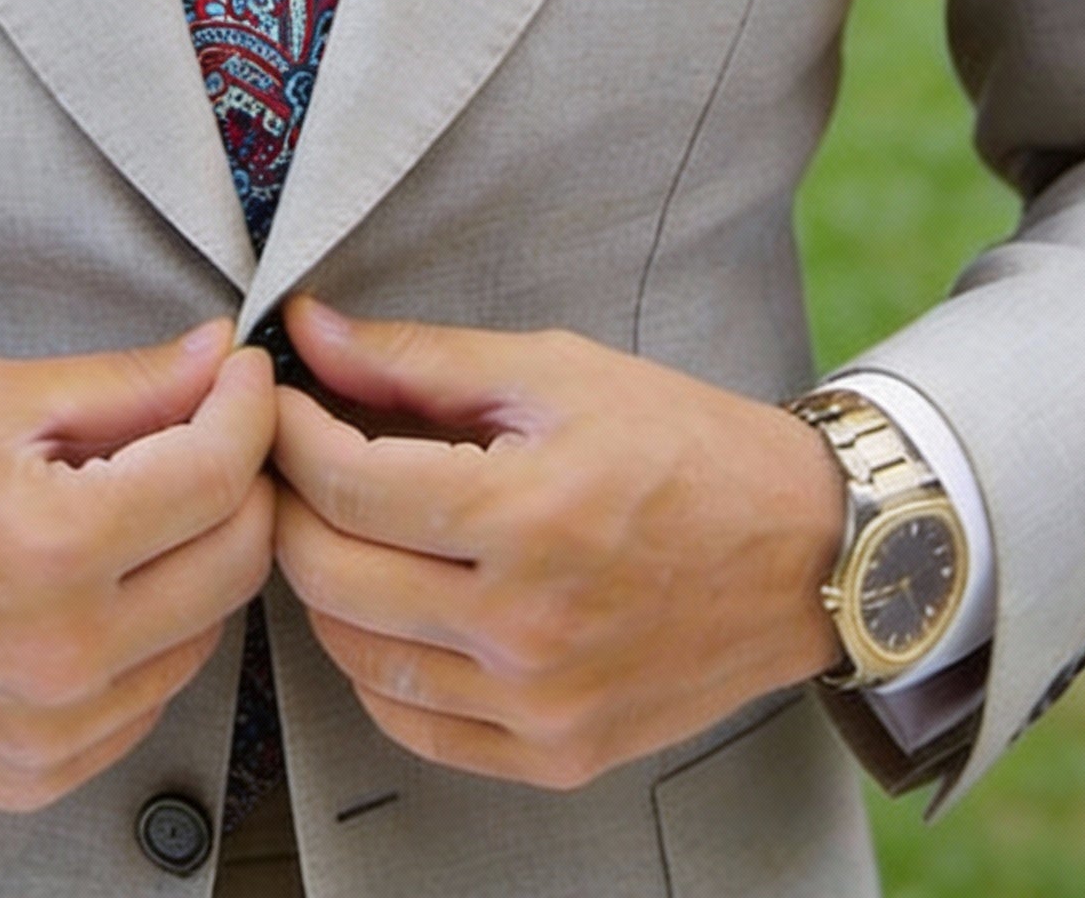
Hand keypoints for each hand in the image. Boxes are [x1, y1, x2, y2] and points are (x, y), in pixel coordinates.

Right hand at [0, 323, 275, 810]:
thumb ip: (124, 384)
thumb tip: (217, 357)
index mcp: (52, 546)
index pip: (219, 474)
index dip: (248, 409)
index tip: (242, 378)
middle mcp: (65, 653)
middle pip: (238, 559)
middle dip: (243, 481)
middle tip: (208, 433)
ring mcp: (54, 730)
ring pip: (207, 631)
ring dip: (198, 558)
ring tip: (138, 508)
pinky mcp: (39, 774)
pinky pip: (151, 695)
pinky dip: (152, 633)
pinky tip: (100, 585)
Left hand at [272, 298, 844, 790]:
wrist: (805, 550)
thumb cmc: (683, 445)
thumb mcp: (553, 371)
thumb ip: (418, 358)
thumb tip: (310, 330)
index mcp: (526, 516)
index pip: (345, 483)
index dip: (288, 432)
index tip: (279, 400)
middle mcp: (528, 626)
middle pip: (330, 574)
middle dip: (289, 503)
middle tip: (292, 458)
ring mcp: (541, 704)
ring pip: (356, 656)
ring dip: (323, 584)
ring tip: (339, 524)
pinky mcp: (557, 754)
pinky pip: (413, 727)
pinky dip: (375, 667)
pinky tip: (388, 607)